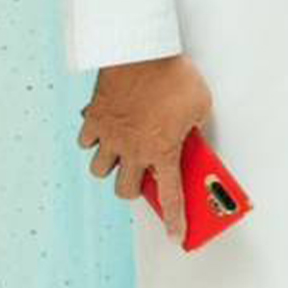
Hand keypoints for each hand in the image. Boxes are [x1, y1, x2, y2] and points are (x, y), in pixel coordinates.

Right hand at [79, 53, 212, 239]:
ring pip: (99, 170)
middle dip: (134, 187)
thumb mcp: (201, 105)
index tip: (176, 236)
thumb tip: (190, 137)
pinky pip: (86, 141)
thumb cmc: (174, 76)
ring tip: (121, 150)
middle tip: (142, 173)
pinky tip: (105, 127)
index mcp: (163, 151)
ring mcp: (110, 136)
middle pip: (125, 190)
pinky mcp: (94, 119)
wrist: (142, 51)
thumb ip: (195, 128)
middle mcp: (133, 150)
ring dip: (110, 164)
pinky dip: (94, 138)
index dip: (175, 221)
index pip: (171, 196)